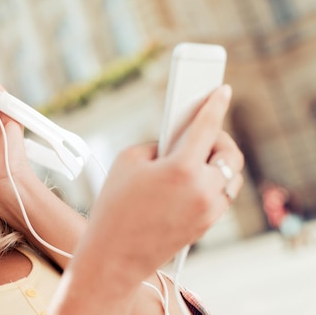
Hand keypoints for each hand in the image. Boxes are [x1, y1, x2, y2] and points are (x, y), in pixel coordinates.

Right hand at [51, 85, 243, 313]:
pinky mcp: (206, 226)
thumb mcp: (128, 161)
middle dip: (219, 139)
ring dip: (216, 164)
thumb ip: (157, 145)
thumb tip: (176, 141)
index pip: (207, 127)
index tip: (223, 91)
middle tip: (201, 134)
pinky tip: (188, 182)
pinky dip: (210, 184)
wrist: (114, 255)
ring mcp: (208, 211)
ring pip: (229, 177)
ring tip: (193, 159)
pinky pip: (219, 197)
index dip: (215, 104)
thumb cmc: (115, 205)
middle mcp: (203, 190)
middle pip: (230, 154)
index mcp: (182, 169)